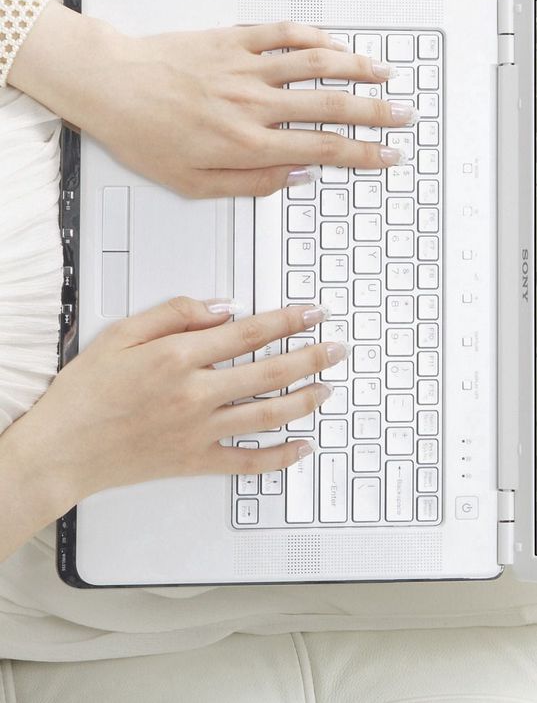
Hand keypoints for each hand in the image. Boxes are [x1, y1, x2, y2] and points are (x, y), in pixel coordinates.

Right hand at [5, 298, 339, 512]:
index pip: (248, 333)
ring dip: (305, 400)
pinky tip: (302, 447)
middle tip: (337, 347)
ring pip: (267, 415)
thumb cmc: (86, 391)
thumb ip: (174, 313)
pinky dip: (280, 457)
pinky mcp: (195, 462)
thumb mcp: (122, 333)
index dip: (287, 320)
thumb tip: (222, 308)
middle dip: (310, 356)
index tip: (312, 312)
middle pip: (269, 372)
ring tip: (328, 387)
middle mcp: (195, 394)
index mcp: (178, 357)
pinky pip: (248, 462)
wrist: (64, 448)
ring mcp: (199, 431)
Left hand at [9, 2, 413, 197]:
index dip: (362, 154)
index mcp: (246, 144)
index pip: (321, 149)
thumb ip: (250, 185)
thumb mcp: (193, 185)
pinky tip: (334, 44)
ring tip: (383, 73)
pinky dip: (315, 37)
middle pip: (331, 104)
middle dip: (376, 111)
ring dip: (356, 68)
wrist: (111, 87)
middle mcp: (253, 104)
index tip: (386, 156)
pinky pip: (283, 35)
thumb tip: (294, 179)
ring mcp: (246, 68)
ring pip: (316, 63)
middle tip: (402, 115)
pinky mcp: (232, 40)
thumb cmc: (144, 136)